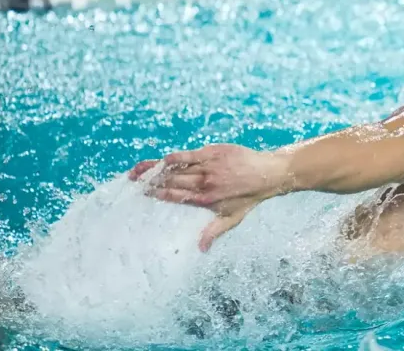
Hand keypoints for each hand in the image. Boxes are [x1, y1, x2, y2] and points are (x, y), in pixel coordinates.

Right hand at [128, 144, 291, 251]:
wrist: (268, 173)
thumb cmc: (249, 197)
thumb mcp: (232, 218)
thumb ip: (213, 232)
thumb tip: (200, 250)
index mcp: (205, 199)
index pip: (175, 197)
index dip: (158, 194)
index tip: (143, 193)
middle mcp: (205, 182)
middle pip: (171, 181)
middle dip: (152, 182)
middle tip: (135, 182)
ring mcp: (208, 166)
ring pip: (176, 168)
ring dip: (156, 169)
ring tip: (139, 171)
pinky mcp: (213, 152)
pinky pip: (189, 154)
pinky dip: (174, 157)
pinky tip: (162, 160)